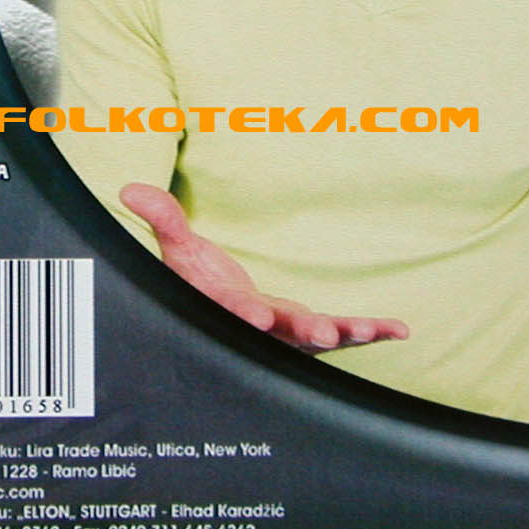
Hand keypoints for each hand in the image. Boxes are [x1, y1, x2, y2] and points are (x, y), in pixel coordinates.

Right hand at [119, 183, 408, 353]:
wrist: (212, 306)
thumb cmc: (194, 278)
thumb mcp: (177, 247)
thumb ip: (161, 219)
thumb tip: (130, 189)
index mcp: (222, 307)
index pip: (229, 311)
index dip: (240, 314)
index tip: (254, 316)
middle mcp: (256, 327)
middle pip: (280, 336)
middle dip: (303, 334)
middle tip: (324, 334)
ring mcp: (285, 333)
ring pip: (316, 339)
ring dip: (345, 335)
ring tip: (372, 330)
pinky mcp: (306, 330)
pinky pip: (340, 334)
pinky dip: (367, 332)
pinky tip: (399, 329)